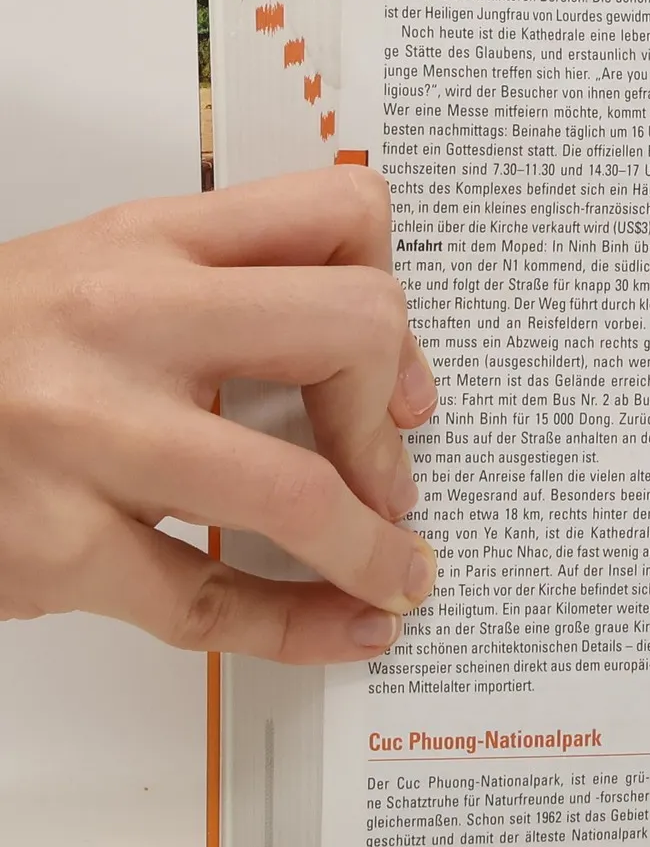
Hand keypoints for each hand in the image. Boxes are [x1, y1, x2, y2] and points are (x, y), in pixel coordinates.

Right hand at [0, 167, 437, 661]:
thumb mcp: (92, 277)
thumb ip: (217, 291)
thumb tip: (372, 361)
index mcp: (145, 244)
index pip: (335, 215)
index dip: (396, 299)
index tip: (397, 374)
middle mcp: (122, 323)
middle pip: (346, 332)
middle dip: (390, 420)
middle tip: (393, 477)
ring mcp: (87, 437)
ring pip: (295, 491)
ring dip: (374, 549)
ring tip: (399, 575)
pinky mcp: (54, 547)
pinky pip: (211, 601)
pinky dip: (299, 628)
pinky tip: (346, 631)